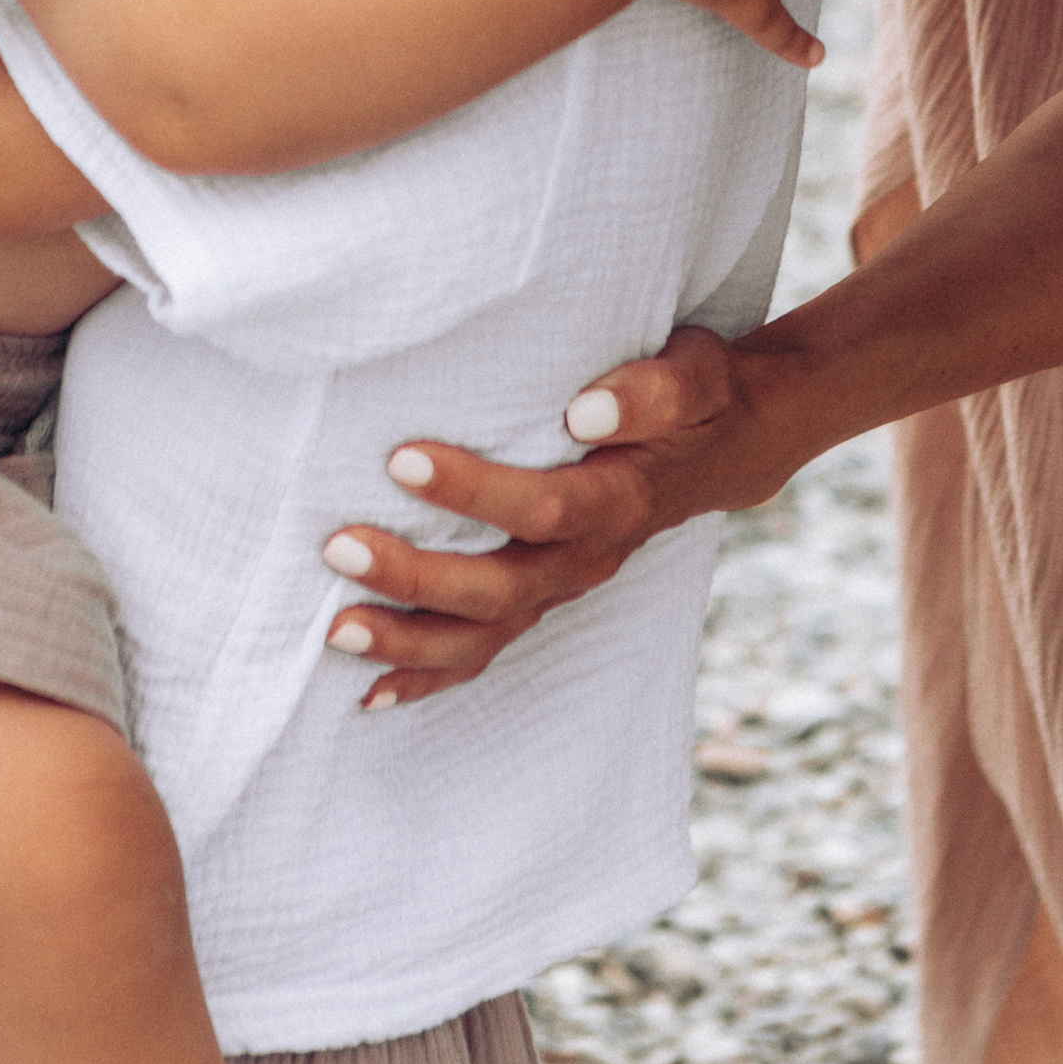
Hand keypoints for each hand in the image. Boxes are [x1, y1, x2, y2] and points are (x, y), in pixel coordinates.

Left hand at [316, 328, 747, 706]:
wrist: (727, 445)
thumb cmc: (699, 396)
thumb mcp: (698, 373)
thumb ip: (655, 390)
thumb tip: (587, 411)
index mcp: (621, 498)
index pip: (543, 506)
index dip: (473, 491)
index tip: (401, 459)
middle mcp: (588, 556)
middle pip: (500, 588)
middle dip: (416, 577)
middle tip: (339, 547)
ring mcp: (564, 585)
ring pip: (485, 635)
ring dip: (410, 641)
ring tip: (335, 630)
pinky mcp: (544, 596)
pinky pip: (486, 651)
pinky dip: (429, 677)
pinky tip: (370, 690)